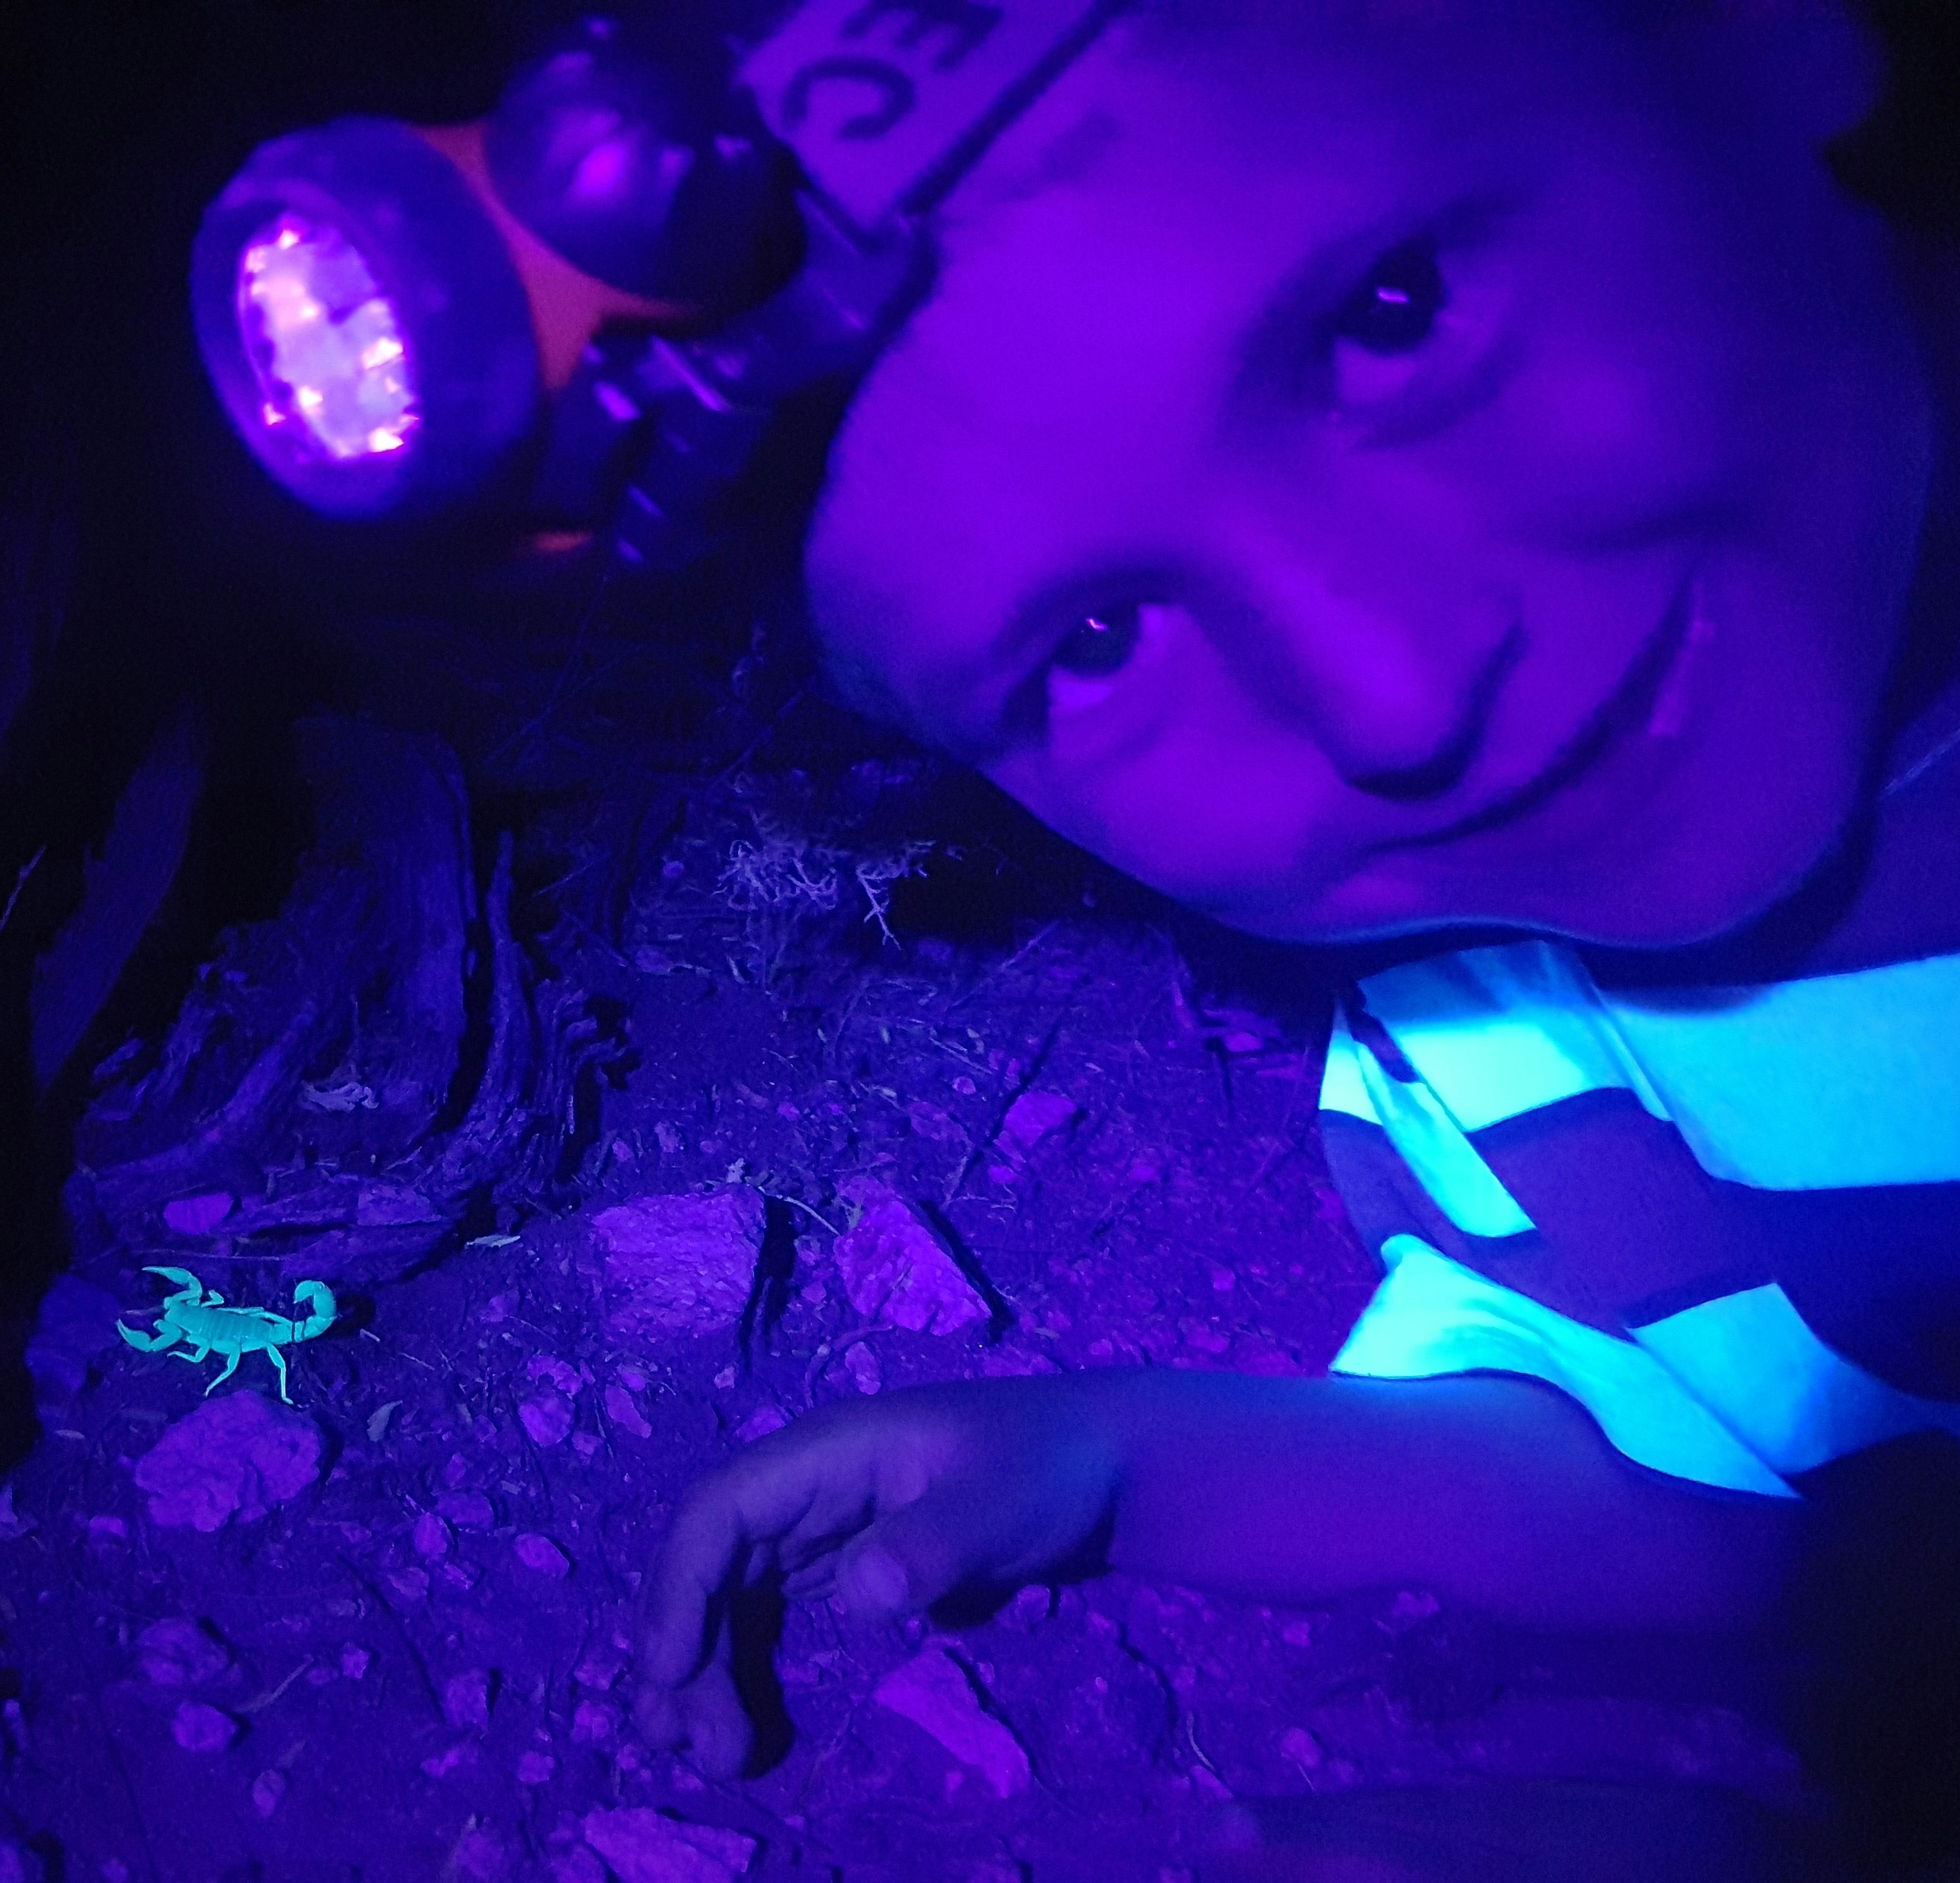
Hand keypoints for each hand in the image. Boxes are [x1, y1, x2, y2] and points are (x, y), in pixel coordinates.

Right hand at [636, 1374, 1117, 1775]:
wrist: (1109, 1470)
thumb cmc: (1052, 1468)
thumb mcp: (1000, 1503)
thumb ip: (933, 1544)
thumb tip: (860, 1590)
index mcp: (827, 1452)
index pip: (719, 1510)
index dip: (679, 1587)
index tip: (667, 1671)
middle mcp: (808, 1486)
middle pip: (711, 1562)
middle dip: (684, 1649)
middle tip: (695, 1746)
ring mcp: (823, 1525)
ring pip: (731, 1596)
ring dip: (705, 1668)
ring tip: (708, 1753)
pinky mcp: (849, 1562)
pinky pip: (770, 1614)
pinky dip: (744, 1665)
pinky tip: (744, 1721)